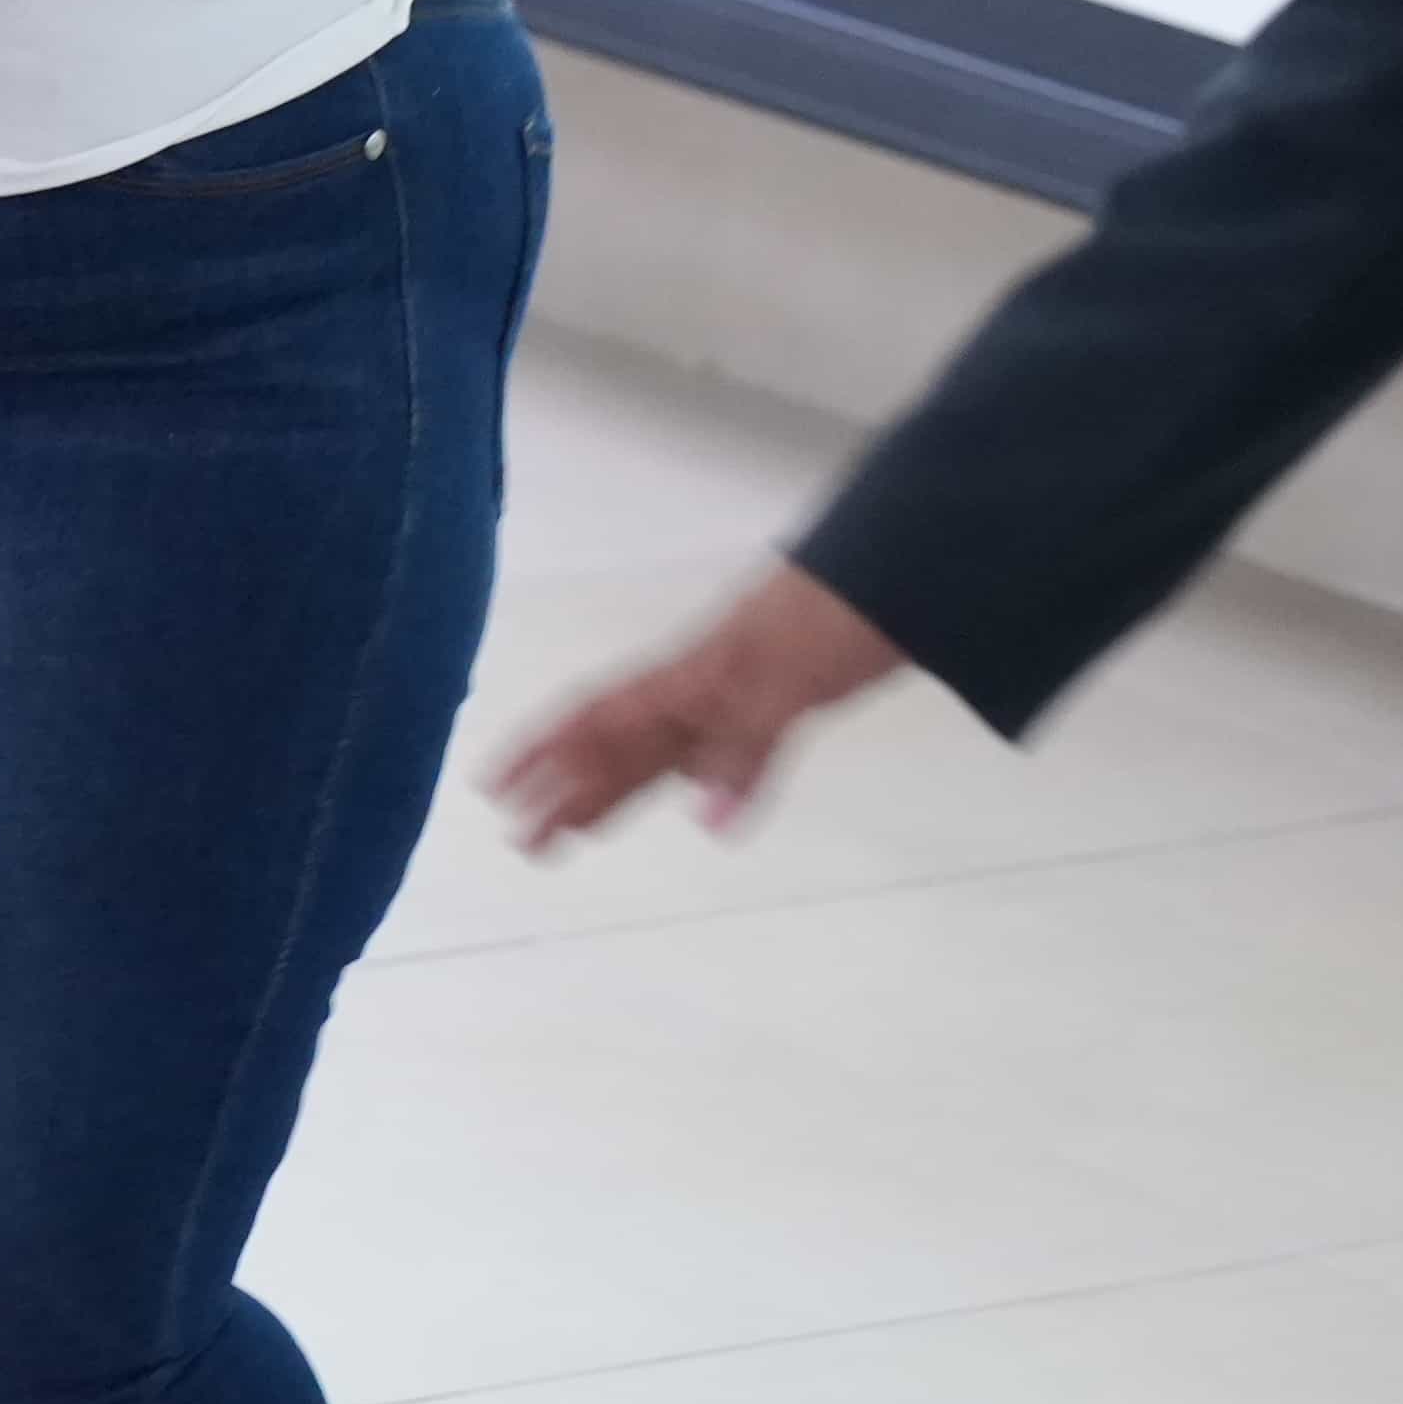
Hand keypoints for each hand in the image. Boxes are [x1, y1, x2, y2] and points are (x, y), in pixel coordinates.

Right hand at [481, 563, 910, 852]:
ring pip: (664, 744)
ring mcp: (742, 685)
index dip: (546, 753)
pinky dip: (702, 774)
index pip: (602, 719)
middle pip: (623, 741)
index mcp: (694, 675)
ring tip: (580, 829)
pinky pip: (719, 741)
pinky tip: (699, 798)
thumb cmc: (845, 612)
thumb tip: (704, 822)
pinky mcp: (784, 690)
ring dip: (621, 785)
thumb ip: (749, 744)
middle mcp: (705, 682)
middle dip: (570, 788)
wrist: (907, 561)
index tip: (495, 789)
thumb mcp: (795, 678)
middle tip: (524, 841)